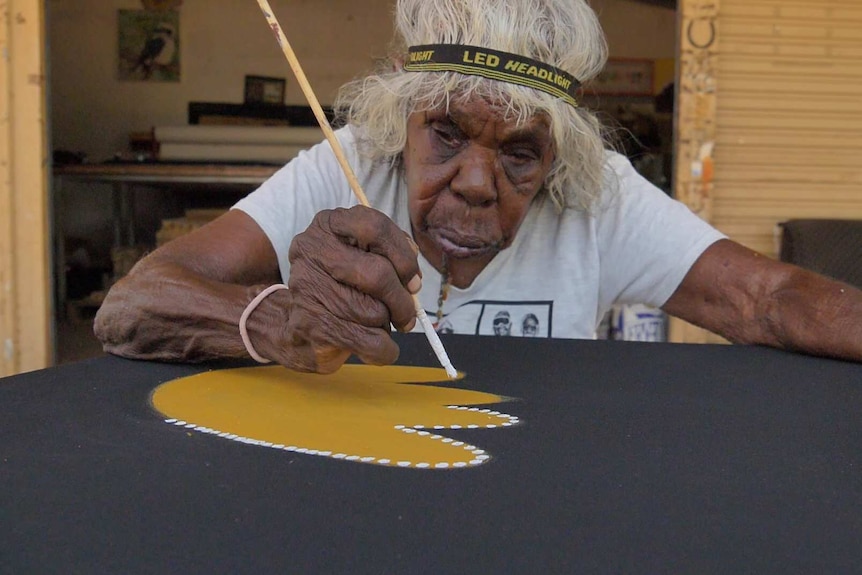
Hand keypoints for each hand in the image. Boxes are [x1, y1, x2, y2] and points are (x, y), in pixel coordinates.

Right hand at [278, 206, 421, 372]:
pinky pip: (368, 341)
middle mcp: (313, 249)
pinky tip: (380, 348)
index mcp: (329, 224)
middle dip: (401, 301)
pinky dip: (385, 350)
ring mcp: (307, 286)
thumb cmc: (339, 286)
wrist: (295, 324)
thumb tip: (413, 281)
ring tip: (374, 325)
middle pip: (378, 274)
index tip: (413, 280)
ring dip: (386, 325)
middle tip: (407, 316)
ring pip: (373, 311)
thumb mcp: (362, 257)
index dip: (403, 257)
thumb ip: (391, 255)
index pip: (375, 228)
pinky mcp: (309, 323)